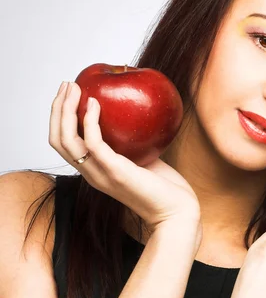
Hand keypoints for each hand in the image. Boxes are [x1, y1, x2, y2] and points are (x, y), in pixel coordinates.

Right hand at [49, 81, 200, 233]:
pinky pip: (93, 144)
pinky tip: (96, 103)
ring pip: (67, 141)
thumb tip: (134, 114)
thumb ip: (132, 141)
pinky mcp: (114, 172)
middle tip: (67, 84)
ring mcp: (100, 174)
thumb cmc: (165, 188)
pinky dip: (90, 121)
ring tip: (74, 88)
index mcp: (94, 171)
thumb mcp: (143, 158)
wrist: (176, 213)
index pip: (63, 143)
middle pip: (58, 139)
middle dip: (58, 109)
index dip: (60, 117)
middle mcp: (91, 174)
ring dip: (66, 110)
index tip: (69, 93)